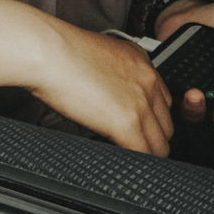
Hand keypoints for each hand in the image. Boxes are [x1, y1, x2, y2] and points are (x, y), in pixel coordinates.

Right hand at [0, 0, 174, 155]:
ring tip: (127, 159)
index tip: (139, 127)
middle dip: (151, 137)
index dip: (150, 118)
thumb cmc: (59, 52)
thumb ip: (113, 77)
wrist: (47, 50)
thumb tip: (109, 99)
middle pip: (166, 123)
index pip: (163, 100)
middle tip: (132, 146)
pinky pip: (144, 154)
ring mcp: (141, 101)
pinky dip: (136, 163)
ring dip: (146, 154)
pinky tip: (122, 163)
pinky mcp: (127, 122)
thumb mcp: (98, 57)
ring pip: (160, 144)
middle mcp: (147, 78)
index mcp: (140, 60)